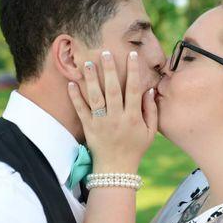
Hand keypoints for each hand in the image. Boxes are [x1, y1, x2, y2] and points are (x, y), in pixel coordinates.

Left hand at [67, 50, 156, 172]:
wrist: (116, 169)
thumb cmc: (135, 148)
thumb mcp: (150, 132)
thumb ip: (152, 111)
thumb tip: (150, 90)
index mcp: (133, 118)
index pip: (134, 90)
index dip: (133, 72)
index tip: (132, 55)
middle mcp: (117, 118)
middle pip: (113, 90)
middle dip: (109, 70)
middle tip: (105, 52)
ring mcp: (101, 123)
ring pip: (96, 98)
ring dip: (91, 80)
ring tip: (87, 63)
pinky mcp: (89, 128)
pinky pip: (81, 110)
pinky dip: (75, 97)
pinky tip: (71, 83)